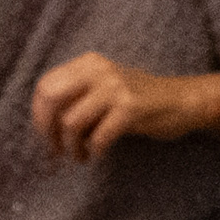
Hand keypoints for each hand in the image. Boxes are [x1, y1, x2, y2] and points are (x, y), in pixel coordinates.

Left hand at [30, 51, 197, 161]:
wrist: (181, 101)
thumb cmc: (136, 100)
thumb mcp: (103, 87)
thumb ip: (76, 96)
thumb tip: (43, 126)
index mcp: (88, 63)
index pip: (45, 85)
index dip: (38, 114)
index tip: (45, 136)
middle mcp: (99, 70)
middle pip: (51, 98)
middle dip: (47, 130)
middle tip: (56, 150)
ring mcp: (115, 87)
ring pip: (72, 122)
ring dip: (72, 147)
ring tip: (80, 156)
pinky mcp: (131, 108)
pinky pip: (99, 136)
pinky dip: (94, 150)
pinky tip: (98, 154)